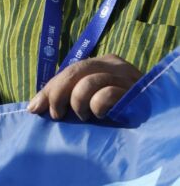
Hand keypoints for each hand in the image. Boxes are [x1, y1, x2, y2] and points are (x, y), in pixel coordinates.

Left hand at [28, 53, 142, 121]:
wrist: (152, 123)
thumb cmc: (115, 111)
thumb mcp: (86, 101)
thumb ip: (62, 97)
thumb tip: (32, 108)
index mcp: (102, 63)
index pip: (70, 70)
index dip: (50, 89)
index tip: (35, 109)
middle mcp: (115, 65)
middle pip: (78, 70)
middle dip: (59, 94)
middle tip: (56, 115)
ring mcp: (127, 77)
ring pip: (91, 81)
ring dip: (80, 103)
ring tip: (85, 116)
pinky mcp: (136, 93)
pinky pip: (109, 94)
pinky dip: (98, 105)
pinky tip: (101, 116)